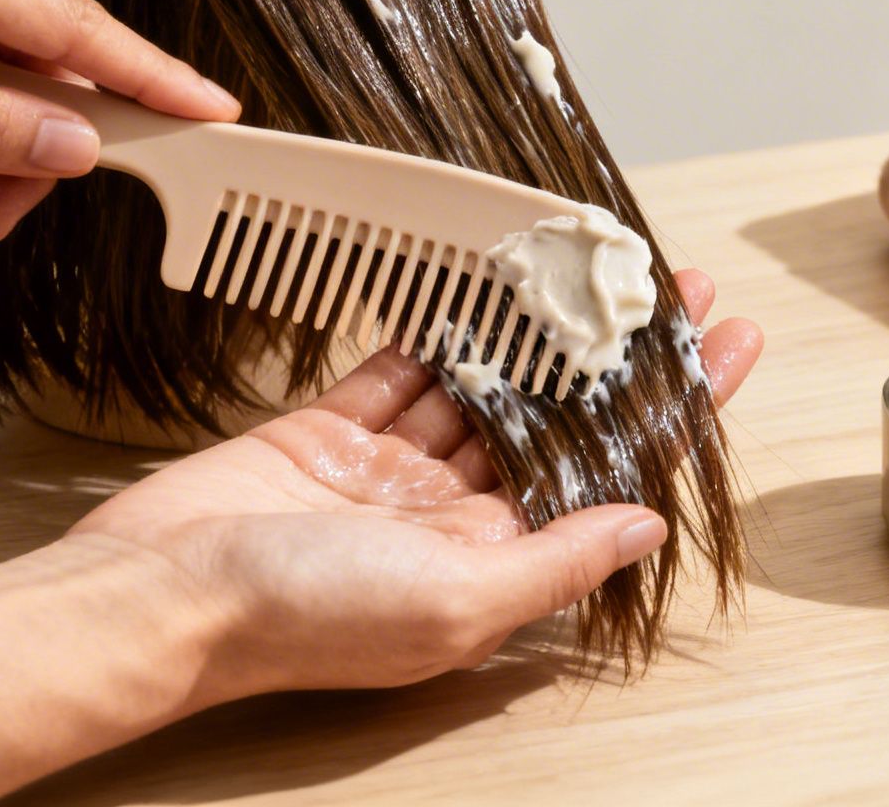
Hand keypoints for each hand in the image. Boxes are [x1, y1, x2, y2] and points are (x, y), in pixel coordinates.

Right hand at [70, 268, 763, 696]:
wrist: (158, 594)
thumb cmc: (298, 616)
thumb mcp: (454, 599)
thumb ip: (557, 561)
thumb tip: (648, 524)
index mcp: (493, 566)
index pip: (613, 474)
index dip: (678, 409)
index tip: (730, 345)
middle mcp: (451, 522)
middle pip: (560, 421)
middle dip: (620, 357)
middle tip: (673, 285)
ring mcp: (390, 476)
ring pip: (486, 389)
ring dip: (540, 333)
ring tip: (596, 273)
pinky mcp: (331, 435)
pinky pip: (403, 372)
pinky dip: (443, 331)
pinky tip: (485, 291)